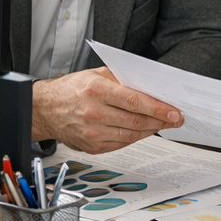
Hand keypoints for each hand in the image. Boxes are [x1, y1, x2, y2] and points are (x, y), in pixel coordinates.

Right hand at [32, 66, 182, 152]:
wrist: (45, 110)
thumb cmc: (72, 89)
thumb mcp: (96, 74)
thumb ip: (122, 80)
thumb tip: (149, 88)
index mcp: (96, 90)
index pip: (134, 101)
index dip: (157, 108)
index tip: (174, 111)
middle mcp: (93, 113)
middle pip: (136, 120)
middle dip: (161, 120)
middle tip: (176, 119)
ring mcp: (92, 133)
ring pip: (131, 135)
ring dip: (151, 130)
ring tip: (163, 124)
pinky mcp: (92, 146)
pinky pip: (121, 143)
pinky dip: (136, 137)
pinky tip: (144, 130)